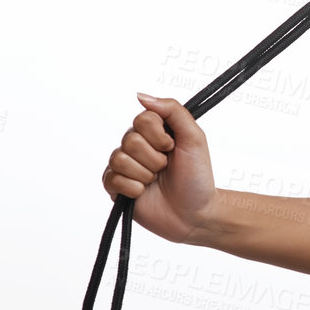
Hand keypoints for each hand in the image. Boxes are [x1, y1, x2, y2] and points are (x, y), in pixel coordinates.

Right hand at [102, 93, 217, 243]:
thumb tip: (141, 95)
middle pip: (130, 140)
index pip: (142, 119)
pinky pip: (112, 179)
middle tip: (166, 168)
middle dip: (154, 158)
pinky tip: (144, 193)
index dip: (158, 136)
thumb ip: (173, 111)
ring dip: (145, 174)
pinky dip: (134, 188)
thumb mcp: (195, 138)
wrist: (195, 214)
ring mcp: (125, 167)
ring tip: (156, 181)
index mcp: (154, 132)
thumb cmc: (197, 177)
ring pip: (119, 159)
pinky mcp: (116, 188)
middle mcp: (136, 146)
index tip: (173, 148)